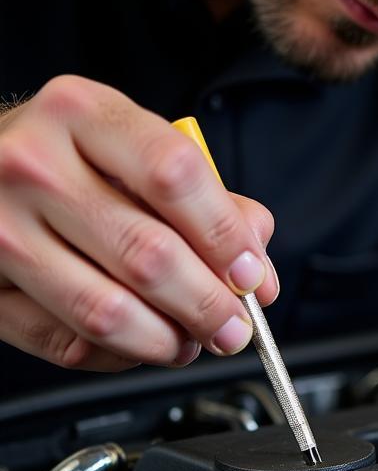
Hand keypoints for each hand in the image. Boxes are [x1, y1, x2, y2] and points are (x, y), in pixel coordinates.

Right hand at [0, 76, 277, 371]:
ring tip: (194, 342)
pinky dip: (119, 357)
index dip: (225, 236)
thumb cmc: (69, 160)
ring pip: (106, 310)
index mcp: (82, 113)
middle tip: (236, 328)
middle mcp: (30, 163)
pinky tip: (141, 343)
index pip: (174, 175)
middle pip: (147, 253)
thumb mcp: (135, 150)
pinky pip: (65, 343)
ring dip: (168, 341)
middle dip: (209, 305)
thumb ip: (207, 197)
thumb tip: (254, 262)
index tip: (252, 275)